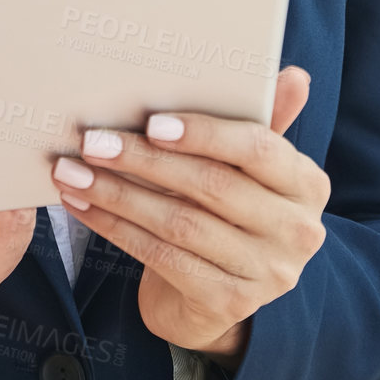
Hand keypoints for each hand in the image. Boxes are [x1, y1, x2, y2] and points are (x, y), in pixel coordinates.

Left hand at [48, 66, 327, 360]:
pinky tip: (84, 206)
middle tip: (92, 141)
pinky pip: (161, 257)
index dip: (204, 134)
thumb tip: (294, 76)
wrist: (218, 293)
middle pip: (211, 186)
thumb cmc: (229, 208)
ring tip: (72, 171)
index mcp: (306, 185)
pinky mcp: (227, 304)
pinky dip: (116, 228)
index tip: (152, 123)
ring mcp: (265, 273)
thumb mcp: (249, 165)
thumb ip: (264, 119)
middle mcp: (296, 232)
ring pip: (179, 223)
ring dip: (117, 194)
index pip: (258, 149)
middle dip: (143, 160)